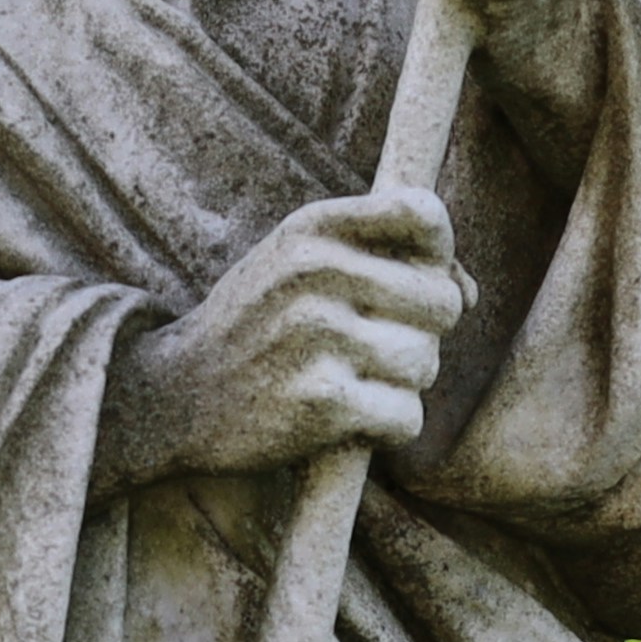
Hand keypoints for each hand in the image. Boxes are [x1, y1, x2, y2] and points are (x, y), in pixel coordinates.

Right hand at [96, 190, 466, 488]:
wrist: (173, 395)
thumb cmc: (256, 326)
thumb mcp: (299, 264)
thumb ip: (384, 258)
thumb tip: (467, 293)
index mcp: (311, 227)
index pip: (425, 215)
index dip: (438, 256)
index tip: (412, 281)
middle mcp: (314, 272)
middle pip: (441, 303)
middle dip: (423, 333)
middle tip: (374, 347)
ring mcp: (317, 336)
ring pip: (426, 364)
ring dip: (401, 384)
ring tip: (352, 381)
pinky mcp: (321, 403)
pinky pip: (406, 416)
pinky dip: (387, 426)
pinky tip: (346, 418)